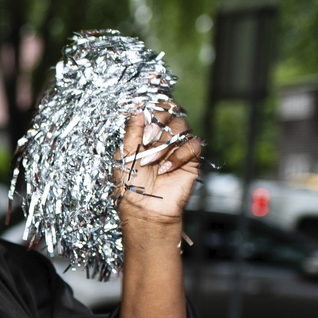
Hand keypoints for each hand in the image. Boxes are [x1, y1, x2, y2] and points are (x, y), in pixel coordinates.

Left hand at [116, 103, 202, 225]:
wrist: (145, 209)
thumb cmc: (131, 185)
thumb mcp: (124, 155)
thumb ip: (132, 131)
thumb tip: (138, 109)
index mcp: (145, 133)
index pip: (154, 110)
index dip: (151, 109)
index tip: (144, 114)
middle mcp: (162, 138)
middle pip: (169, 113)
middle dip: (157, 125)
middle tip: (147, 141)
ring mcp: (177, 147)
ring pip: (181, 127)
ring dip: (165, 143)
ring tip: (153, 162)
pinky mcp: (191, 159)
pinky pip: (193, 145)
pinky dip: (179, 155)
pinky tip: (166, 169)